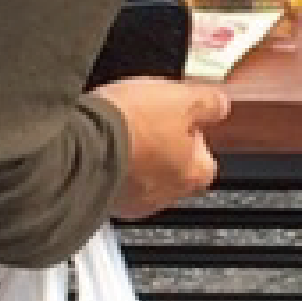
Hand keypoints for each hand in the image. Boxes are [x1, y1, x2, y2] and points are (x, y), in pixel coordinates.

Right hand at [94, 76, 227, 217]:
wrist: (82, 144)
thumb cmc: (133, 125)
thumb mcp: (182, 98)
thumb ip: (209, 104)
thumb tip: (219, 105)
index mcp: (194, 173)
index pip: (206, 159)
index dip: (193, 135)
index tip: (179, 118)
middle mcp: (166, 196)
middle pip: (173, 171)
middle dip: (162, 149)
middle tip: (146, 122)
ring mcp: (132, 202)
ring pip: (141, 178)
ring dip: (134, 159)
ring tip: (120, 132)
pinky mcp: (102, 201)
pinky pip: (112, 182)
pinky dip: (109, 167)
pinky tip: (100, 145)